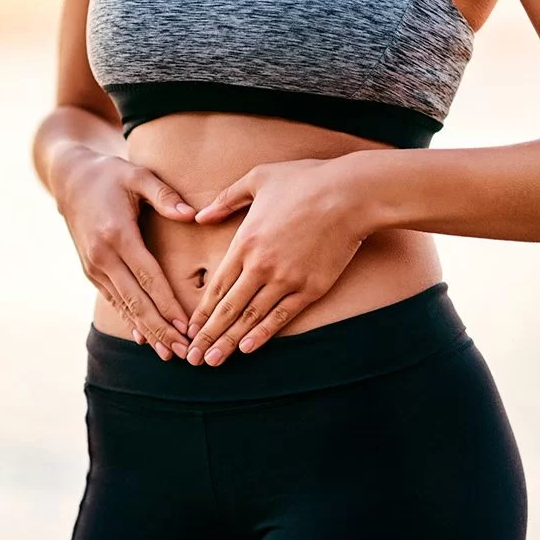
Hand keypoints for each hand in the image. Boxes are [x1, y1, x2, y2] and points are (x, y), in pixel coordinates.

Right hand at [50, 146, 195, 359]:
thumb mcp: (138, 175)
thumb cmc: (110, 175)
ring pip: (124, 306)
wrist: (70, 180)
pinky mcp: (91, 271)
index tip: (186, 325)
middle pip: (136, 301)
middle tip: (182, 351)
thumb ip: (165, 195)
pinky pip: (114, 301)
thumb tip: (192, 214)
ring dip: (147, 331)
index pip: (148, 277)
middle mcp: (102, 256)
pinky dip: (130, 320)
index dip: (168, 304)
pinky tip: (144, 338)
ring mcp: (94, 267)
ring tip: (168, 352)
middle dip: (160, 329)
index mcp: (117, 235)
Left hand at [183, 157, 365, 365]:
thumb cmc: (305, 179)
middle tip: (191, 358)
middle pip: (228, 308)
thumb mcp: (257, 178)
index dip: (202, 310)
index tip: (188, 328)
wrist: (351, 193)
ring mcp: (287, 279)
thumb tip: (200, 216)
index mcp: (246, 241)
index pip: (217, 285)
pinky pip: (283, 316)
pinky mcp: (311, 288)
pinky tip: (247, 348)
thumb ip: (226, 199)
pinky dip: (263, 334)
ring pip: (251, 317)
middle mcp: (261, 266)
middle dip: (208, 335)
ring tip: (212, 361)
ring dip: (230, 342)